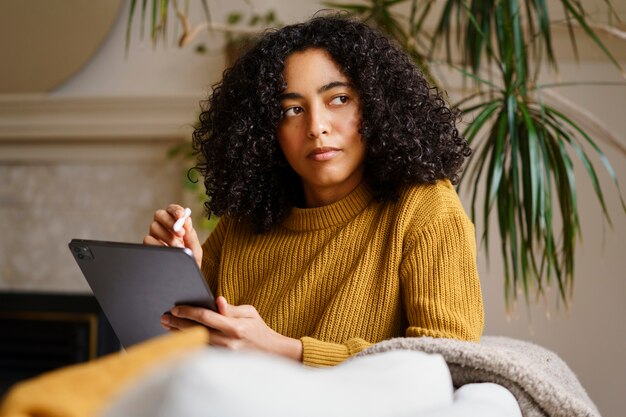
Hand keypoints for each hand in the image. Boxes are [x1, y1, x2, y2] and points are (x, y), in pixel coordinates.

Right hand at [144, 204, 202, 266]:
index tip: (181, 215)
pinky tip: (167, 252)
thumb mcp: (194, 249)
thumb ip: (191, 234)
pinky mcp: (147, 246)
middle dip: (169, 221)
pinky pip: (148, 239)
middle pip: (159, 214)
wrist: (184, 278)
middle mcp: (163, 228)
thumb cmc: (190, 263)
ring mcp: (154, 237)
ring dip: (167, 236)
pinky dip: (159, 244)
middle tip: (180, 233)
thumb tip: (187, 219)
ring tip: (177, 248)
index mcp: (176, 225)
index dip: (175, 210)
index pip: (172, 211)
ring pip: (153, 226)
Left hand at [161, 296, 302, 361]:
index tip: (175, 309)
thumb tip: (216, 300)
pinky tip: (178, 339)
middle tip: (164, 317)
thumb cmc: (259, 329)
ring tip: (167, 326)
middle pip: (196, 331)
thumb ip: (231, 308)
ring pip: (196, 342)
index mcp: (234, 326)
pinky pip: (201, 352)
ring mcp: (224, 354)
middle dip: (177, 323)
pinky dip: (189, 344)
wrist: (271, 352)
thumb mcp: (249, 312)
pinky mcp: (222, 362)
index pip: (206, 317)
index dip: (188, 312)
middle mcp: (228, 341)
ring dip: (179, 334)